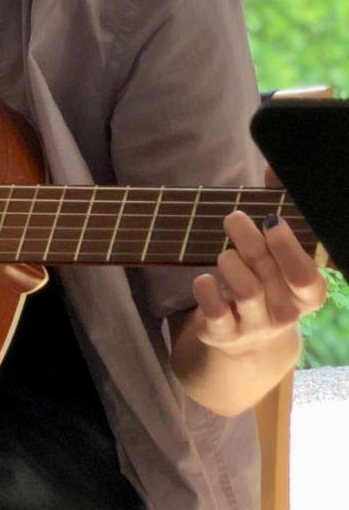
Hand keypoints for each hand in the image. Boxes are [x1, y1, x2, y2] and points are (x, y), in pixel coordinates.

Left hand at [183, 206, 327, 360]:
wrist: (244, 337)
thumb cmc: (264, 282)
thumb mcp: (275, 257)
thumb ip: (278, 216)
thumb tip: (273, 172)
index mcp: (306, 295)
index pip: (306, 277)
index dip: (289, 249)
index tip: (271, 220)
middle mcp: (285, 314)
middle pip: (269, 275)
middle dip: (249, 241)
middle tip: (234, 218)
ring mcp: (254, 327)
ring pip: (245, 291)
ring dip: (229, 262)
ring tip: (225, 253)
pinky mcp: (223, 334)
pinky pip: (214, 311)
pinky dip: (205, 289)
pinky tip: (203, 279)